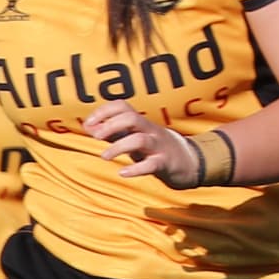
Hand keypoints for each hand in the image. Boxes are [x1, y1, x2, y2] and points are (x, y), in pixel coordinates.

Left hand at [91, 103, 209, 187]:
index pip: (122, 106)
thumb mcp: (134, 136)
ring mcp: (159, 146)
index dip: (103, 111)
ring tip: (104, 156)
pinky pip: (151, 164)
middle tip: (95, 137)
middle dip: (110, 125)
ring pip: (140, 140)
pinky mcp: (165, 164)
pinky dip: (136, 169)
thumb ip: (113, 131)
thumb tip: (88, 125)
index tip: (88, 123)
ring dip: (118, 147)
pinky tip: (122, 172)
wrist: (190, 162)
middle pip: (131, 118)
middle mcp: (150, 131)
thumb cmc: (155, 148)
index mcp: (141, 123)